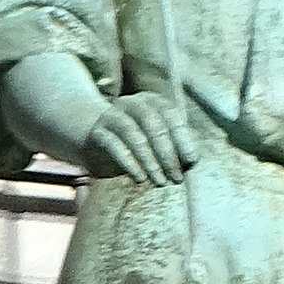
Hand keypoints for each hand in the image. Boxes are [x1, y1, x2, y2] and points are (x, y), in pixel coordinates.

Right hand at [82, 92, 201, 186]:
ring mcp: (113, 115)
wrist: (92, 136)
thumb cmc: (133, 141)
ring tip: (160, 181)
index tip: (191, 161)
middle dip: (167, 153)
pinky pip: (114, 145)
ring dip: (149, 160)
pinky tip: (139, 178)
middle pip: (153, 124)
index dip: (183, 138)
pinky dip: (128, 163)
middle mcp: (133, 104)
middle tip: (176, 177)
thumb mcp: (155, 142)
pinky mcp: (98, 132)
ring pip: (133, 134)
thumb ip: (174, 147)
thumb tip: (192, 162)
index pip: (171, 116)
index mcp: (152, 102)